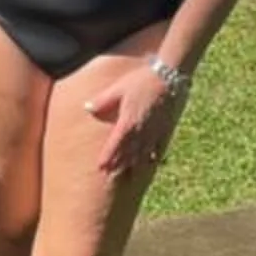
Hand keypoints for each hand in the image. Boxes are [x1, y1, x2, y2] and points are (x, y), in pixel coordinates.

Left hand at [83, 65, 182, 180]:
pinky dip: (154, 155)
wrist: (168, 77)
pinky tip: (151, 162)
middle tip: (110, 177)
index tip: (101, 168)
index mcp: (128, 122)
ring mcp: (154, 131)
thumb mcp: (117, 89)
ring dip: (134, 164)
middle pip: (128, 152)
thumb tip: (86, 107)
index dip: (108, 157)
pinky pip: (159, 146)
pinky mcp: (165, 128)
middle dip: (119, 165)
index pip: (115, 145)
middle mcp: (141, 131)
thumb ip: (102, 101)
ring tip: (128, 176)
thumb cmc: (141, 81)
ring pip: (143, 152)